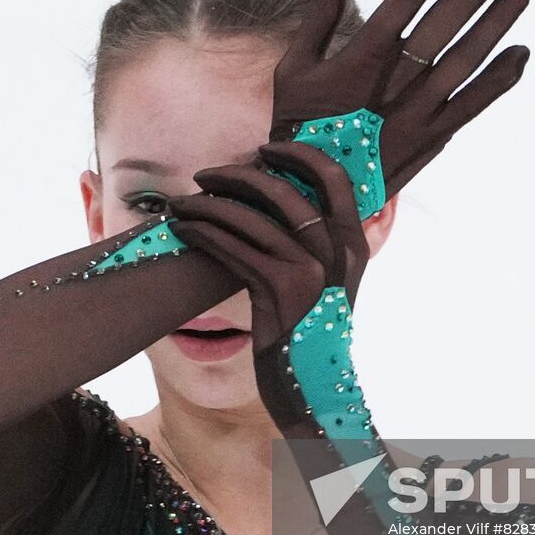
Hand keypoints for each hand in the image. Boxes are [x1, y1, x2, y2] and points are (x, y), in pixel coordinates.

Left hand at [166, 141, 367, 352]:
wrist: (313, 384)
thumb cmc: (311, 330)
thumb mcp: (329, 281)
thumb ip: (316, 241)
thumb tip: (275, 194)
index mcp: (353, 243)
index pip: (332, 177)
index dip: (297, 154)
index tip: (264, 149)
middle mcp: (336, 251)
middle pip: (282, 190)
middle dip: (236, 176)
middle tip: (205, 176)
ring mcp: (311, 270)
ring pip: (251, 218)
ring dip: (208, 204)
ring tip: (181, 204)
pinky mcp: (281, 290)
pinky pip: (234, 247)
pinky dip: (204, 233)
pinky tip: (184, 229)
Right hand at [271, 0, 530, 197]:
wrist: (311, 198)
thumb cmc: (297, 128)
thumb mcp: (294, 69)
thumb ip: (318, 18)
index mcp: (359, 60)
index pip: (404, 1)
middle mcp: (394, 83)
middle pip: (444, 24)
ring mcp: (417, 112)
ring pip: (466, 59)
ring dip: (497, 23)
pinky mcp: (431, 138)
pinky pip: (473, 103)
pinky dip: (499, 78)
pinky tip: (521, 53)